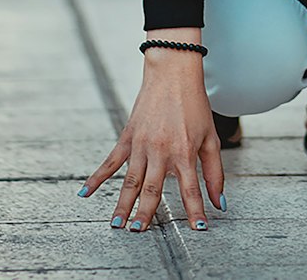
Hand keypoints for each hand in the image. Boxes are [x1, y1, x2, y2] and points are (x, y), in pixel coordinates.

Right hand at [77, 48, 223, 232]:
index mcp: (184, 151)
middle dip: (145, 214)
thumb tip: (221, 203)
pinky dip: (97, 177)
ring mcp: (142, 144)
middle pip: (152, 190)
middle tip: (138, 232)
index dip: (194, 212)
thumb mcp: (210, 137)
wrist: (173, 72)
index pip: (190, 190)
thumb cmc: (195, 105)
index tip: (197, 229)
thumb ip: (215, 172)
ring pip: (130, 181)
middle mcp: (161, 150)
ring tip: (117, 224)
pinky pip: (111, 161)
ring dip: (123, 204)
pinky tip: (85, 193)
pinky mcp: (128, 136)